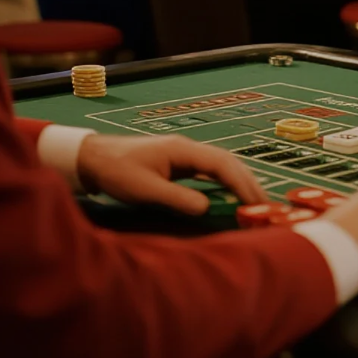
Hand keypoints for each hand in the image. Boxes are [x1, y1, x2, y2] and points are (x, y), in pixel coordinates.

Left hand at [76, 134, 267, 215]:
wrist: (93, 157)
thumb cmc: (116, 171)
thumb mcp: (145, 190)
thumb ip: (177, 198)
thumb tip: (207, 208)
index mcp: (184, 150)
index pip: (222, 164)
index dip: (241, 184)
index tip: (255, 202)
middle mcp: (190, 149)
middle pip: (229, 162)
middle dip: (248, 183)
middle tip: (264, 205)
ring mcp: (185, 155)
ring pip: (222, 165)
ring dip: (239, 182)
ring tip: (254, 202)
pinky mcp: (179, 163)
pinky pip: (210, 171)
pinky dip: (225, 183)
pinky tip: (230, 195)